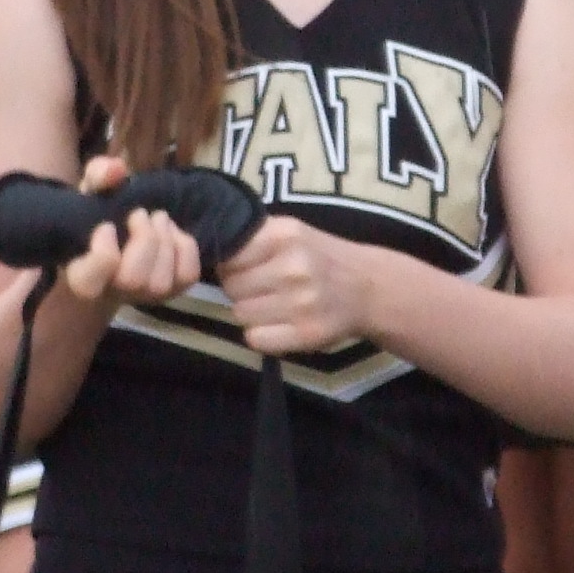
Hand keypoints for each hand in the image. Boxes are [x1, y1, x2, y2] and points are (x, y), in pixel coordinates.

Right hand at [60, 155, 203, 307]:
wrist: (125, 230)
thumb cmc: (101, 213)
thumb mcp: (94, 188)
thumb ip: (99, 174)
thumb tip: (116, 171)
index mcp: (82, 273)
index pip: (87, 284)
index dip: (102, 255)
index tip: (108, 225)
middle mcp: (112, 292)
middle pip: (132, 281)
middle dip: (143, 240)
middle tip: (141, 214)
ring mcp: (144, 295)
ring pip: (160, 283)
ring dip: (164, 241)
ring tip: (158, 218)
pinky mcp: (173, 289)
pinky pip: (187, 276)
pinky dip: (185, 249)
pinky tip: (173, 232)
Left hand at [217, 216, 376, 354]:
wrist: (367, 287)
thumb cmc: (318, 257)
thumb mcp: (290, 233)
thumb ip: (252, 239)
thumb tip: (205, 253)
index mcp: (284, 235)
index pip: (227, 256)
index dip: (232, 265)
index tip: (247, 267)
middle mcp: (293, 267)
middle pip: (231, 288)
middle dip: (241, 290)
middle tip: (264, 288)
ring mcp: (301, 302)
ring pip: (240, 314)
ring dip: (251, 313)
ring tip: (274, 305)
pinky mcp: (307, 334)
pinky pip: (255, 339)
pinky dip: (262, 335)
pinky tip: (280, 324)